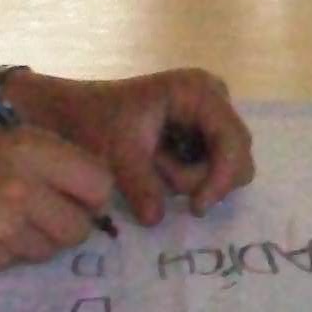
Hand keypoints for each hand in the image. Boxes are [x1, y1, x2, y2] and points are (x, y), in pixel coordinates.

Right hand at [0, 129, 119, 273]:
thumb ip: (34, 160)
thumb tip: (81, 186)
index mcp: (26, 147)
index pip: (97, 181)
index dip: (87, 193)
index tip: (71, 196)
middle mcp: (22, 187)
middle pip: (80, 226)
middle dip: (64, 225)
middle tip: (33, 216)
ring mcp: (4, 229)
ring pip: (50, 250)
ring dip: (34, 242)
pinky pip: (16, 264)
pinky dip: (3, 255)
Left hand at [11, 70, 255, 224]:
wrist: (74, 113)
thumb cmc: (94, 121)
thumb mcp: (116, 152)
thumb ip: (140, 184)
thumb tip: (155, 219)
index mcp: (198, 92)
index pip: (233, 141)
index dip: (222, 178)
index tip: (196, 208)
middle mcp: (214, 99)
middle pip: (237, 156)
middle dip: (204, 179)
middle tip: (163, 184)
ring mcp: (210, 116)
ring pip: (226, 167)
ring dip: (191, 180)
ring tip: (152, 167)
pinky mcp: (202, 134)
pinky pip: (211, 168)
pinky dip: (186, 178)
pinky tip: (158, 167)